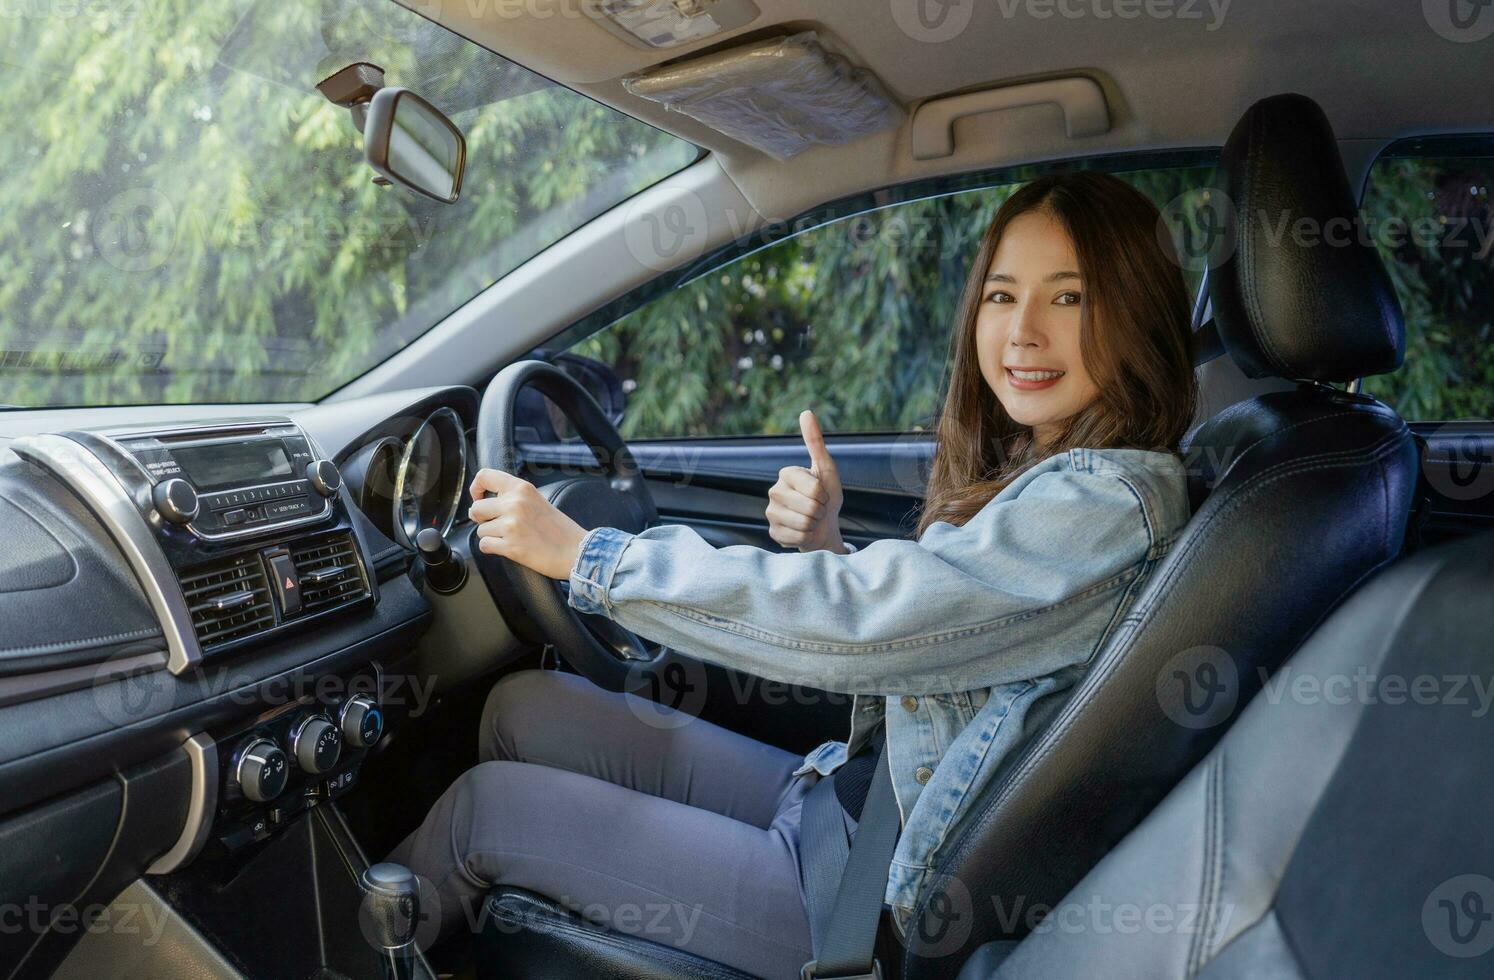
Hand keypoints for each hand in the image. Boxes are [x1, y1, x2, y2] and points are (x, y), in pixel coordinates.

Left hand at [468, 468, 587, 579]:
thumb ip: (514, 496)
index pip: (484, 476)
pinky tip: (509, 547)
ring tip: (512, 537)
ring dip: (491, 536)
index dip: (476, 488)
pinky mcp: (510, 546)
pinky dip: (493, 548)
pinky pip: (484, 545)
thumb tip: (484, 501)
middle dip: (482, 519)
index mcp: (522, 488)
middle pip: (476, 508)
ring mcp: (511, 525)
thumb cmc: (560, 529)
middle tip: (497, 524)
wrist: (577, 551)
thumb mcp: (537, 500)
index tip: (479, 498)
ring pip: (480, 530)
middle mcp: (514, 504)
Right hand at [767, 410, 845, 553]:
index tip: (823, 494)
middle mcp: (773, 491)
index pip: (814, 488)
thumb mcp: (826, 469)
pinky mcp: (773, 532)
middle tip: (818, 510)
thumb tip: (806, 412)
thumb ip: (815, 441)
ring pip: (803, 523)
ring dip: (814, 525)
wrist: (824, 526)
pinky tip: (803, 532)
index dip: (825, 495)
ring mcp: (771, 513)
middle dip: (820, 511)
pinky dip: (806, 537)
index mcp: (786, 473)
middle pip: (809, 507)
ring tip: (811, 520)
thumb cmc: (827, 496)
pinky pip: (796, 538)